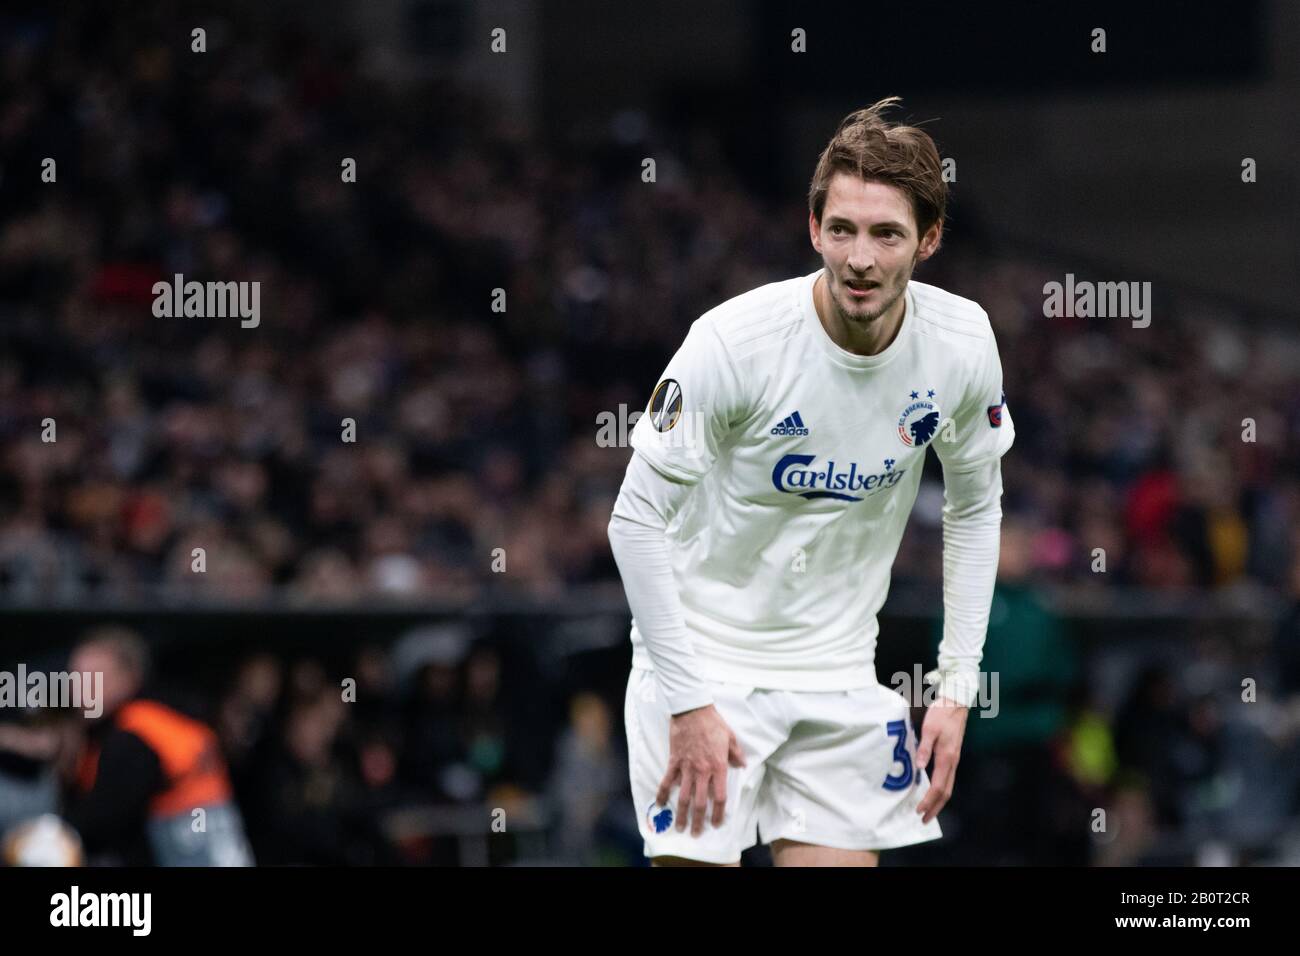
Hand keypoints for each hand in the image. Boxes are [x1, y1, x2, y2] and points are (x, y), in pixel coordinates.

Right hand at [657, 704, 746, 835]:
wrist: (692, 709)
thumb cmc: (713, 722)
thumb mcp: (731, 737)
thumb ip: (736, 754)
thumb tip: (742, 765)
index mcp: (718, 766)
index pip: (719, 797)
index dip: (718, 813)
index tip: (717, 823)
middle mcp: (702, 771)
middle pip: (699, 802)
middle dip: (698, 821)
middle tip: (695, 833)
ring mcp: (686, 767)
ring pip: (683, 796)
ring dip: (681, 814)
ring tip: (679, 827)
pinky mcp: (674, 761)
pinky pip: (667, 781)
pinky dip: (662, 793)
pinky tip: (659, 804)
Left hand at [915, 696, 968, 823]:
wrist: (956, 702)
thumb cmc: (942, 714)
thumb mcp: (929, 729)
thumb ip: (924, 748)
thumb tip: (919, 767)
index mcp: (946, 757)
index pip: (938, 786)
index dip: (928, 800)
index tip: (918, 810)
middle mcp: (952, 761)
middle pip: (946, 792)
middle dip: (935, 808)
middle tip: (924, 820)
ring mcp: (954, 759)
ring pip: (948, 786)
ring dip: (939, 801)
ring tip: (928, 810)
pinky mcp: (952, 754)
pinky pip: (948, 778)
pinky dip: (941, 789)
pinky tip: (932, 790)